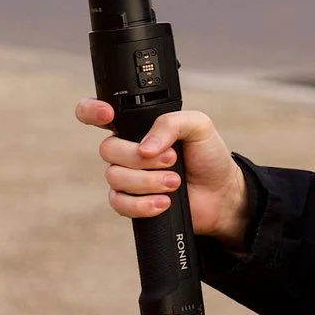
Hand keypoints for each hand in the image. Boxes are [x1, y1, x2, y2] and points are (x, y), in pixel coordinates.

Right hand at [75, 100, 250, 246]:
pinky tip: (164, 202)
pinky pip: (119, 203)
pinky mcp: (131, 202)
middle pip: (108, 149)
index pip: (98, 112)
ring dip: (147, 181)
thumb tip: (144, 147)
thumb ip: (170, 123)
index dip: (92, 110)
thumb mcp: (198, 126)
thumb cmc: (208, 155)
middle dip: (140, 158)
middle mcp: (128, 149)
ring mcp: (128, 177)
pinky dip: (142, 204)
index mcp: (138, 125)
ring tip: (175, 182)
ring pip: (114, 177)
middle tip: (172, 160)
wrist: (221, 193)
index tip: (109, 116)